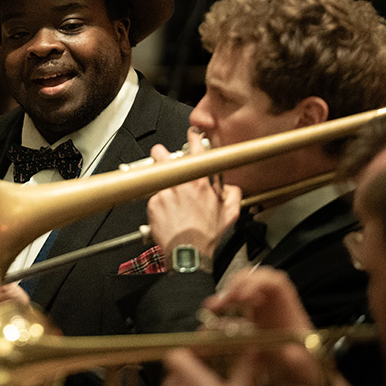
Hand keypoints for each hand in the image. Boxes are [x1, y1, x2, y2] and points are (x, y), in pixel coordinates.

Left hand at [146, 130, 241, 267]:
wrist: (189, 251)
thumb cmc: (207, 235)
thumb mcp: (230, 213)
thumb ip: (233, 194)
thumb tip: (231, 186)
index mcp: (200, 182)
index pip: (196, 151)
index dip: (194, 139)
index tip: (192, 134)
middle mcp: (181, 183)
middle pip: (166, 156)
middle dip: (162, 153)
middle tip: (163, 154)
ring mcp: (165, 192)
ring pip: (156, 175)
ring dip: (156, 174)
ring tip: (161, 184)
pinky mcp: (153, 203)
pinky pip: (152, 196)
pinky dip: (157, 201)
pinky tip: (164, 211)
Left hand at [161, 347, 259, 385]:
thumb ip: (246, 368)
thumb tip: (253, 348)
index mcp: (188, 378)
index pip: (176, 353)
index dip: (191, 348)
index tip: (207, 350)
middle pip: (177, 367)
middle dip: (193, 364)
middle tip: (213, 366)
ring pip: (175, 383)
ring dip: (188, 380)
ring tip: (209, 385)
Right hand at [203, 268, 350, 385]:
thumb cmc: (310, 377)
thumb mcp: (308, 370)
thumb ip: (300, 362)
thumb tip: (288, 353)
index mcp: (291, 313)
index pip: (276, 284)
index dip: (257, 282)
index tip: (241, 296)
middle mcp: (276, 310)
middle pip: (257, 280)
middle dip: (237, 285)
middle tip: (222, 302)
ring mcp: (264, 317)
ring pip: (245, 292)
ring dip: (227, 295)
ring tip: (212, 308)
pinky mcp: (252, 327)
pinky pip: (236, 310)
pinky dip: (223, 309)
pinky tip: (214, 317)